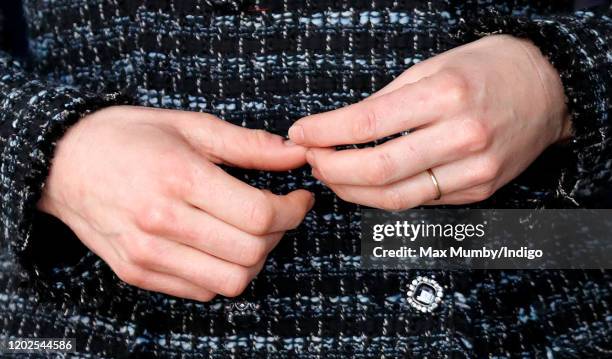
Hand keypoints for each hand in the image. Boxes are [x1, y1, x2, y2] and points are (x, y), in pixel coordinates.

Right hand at [38, 106, 313, 300]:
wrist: (62, 162)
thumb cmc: (128, 137)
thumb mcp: (189, 126)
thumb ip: (248, 144)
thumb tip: (295, 155)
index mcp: (179, 178)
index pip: (259, 215)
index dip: (293, 210)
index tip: (299, 198)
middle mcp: (162, 222)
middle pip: (251, 252)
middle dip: (280, 234)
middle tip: (278, 213)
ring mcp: (147, 254)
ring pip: (230, 282)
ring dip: (254, 259)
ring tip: (250, 232)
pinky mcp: (137, 273)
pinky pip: (201, 291)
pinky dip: (223, 273)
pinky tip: (219, 245)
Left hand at [288, 35, 571, 209]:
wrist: (550, 91)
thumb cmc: (489, 70)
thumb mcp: (435, 66)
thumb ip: (388, 100)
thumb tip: (341, 128)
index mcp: (446, 94)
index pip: (368, 123)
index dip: (325, 132)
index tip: (301, 133)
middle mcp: (462, 136)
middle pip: (378, 169)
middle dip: (331, 169)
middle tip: (311, 159)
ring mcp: (474, 170)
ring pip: (395, 197)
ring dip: (351, 190)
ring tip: (331, 174)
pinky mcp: (478, 191)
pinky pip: (419, 201)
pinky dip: (383, 196)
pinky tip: (365, 184)